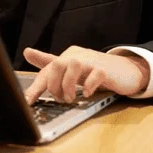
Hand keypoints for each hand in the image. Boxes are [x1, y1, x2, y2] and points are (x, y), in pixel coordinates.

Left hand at [22, 46, 150, 103]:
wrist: (126, 70)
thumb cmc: (95, 70)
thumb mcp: (71, 69)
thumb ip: (51, 64)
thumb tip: (27, 52)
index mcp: (68, 56)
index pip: (47, 68)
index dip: (37, 86)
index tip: (28, 101)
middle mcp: (78, 56)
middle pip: (57, 64)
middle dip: (54, 86)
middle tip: (60, 99)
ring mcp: (93, 62)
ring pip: (74, 66)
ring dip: (68, 86)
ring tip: (71, 99)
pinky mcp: (106, 70)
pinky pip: (96, 74)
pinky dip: (89, 86)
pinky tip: (87, 94)